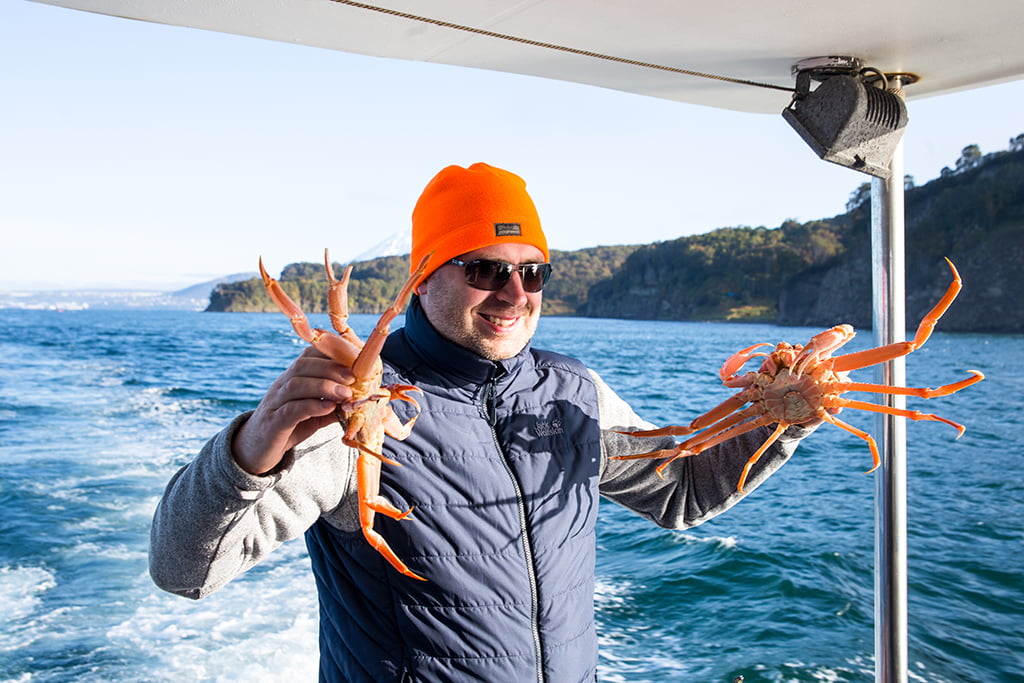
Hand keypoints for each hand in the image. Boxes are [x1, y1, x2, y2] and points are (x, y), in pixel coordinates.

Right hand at [232, 346, 354, 474]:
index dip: (333, 352)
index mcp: (293, 377)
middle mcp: (282, 385)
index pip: (310, 354)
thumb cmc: (289, 426)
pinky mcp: (272, 423)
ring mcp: (275, 402)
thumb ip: (335, 405)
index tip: (356, 359)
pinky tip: (327, 408)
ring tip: (345, 394)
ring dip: (324, 386)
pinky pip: (289, 410)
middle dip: (331, 368)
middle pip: (303, 365)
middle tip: (354, 376)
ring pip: (296, 385)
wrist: (256, 450)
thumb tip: (362, 400)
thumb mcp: (316, 414)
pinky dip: (310, 406)